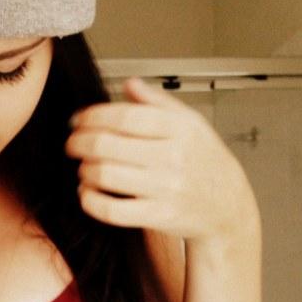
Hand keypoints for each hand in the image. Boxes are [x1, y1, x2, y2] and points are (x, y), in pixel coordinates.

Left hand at [64, 77, 259, 244]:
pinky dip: (91, 201)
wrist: (228, 206)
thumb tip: (129, 84)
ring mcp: (165, 188)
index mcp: (179, 128)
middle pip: (107, 145)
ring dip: (84, 170)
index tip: (78, 120)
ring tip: (84, 167)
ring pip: (105, 175)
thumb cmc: (205, 162)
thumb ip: (158, 102)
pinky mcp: (157, 216)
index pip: (123, 116)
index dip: (92, 116)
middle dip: (79, 142)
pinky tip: (88, 192)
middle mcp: (173, 156)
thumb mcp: (191, 123)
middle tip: (72, 143)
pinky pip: (112, 210)